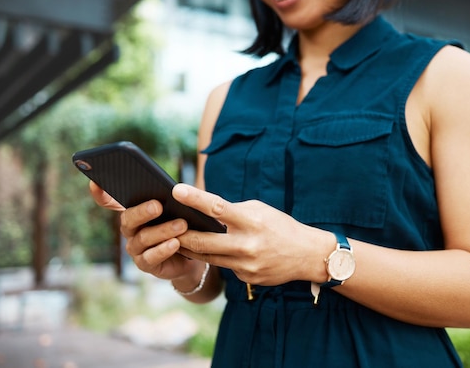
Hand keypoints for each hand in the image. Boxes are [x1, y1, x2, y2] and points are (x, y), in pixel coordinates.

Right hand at [89, 181, 194, 280]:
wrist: (189, 256)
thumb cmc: (180, 225)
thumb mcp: (176, 209)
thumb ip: (170, 198)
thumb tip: (176, 187)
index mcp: (133, 210)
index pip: (109, 201)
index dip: (99, 193)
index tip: (95, 182)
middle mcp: (129, 228)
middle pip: (128, 218)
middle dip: (143, 211)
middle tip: (158, 205)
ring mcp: (135, 248)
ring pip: (143, 238)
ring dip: (163, 230)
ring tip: (182, 224)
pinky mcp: (145, 264)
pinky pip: (150, 257)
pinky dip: (163, 249)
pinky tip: (175, 243)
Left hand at [173, 184, 332, 285]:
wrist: (306, 255)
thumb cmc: (280, 226)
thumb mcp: (259, 211)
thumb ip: (233, 210)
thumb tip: (204, 211)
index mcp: (251, 222)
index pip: (218, 208)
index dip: (195, 199)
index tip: (176, 189)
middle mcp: (247, 245)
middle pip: (203, 241)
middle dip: (180, 235)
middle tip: (163, 227)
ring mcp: (246, 266)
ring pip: (208, 258)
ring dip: (189, 249)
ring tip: (175, 239)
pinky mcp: (247, 279)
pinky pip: (225, 267)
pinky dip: (217, 258)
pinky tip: (212, 252)